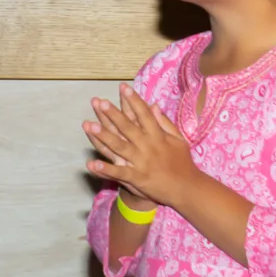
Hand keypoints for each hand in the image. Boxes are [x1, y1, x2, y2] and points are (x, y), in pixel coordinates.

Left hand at [82, 83, 196, 208]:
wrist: (187, 189)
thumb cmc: (182, 162)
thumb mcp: (178, 140)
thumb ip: (165, 122)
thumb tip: (154, 104)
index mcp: (157, 136)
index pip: (144, 114)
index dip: (133, 100)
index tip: (123, 87)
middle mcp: (147, 146)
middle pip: (127, 128)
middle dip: (113, 114)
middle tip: (99, 102)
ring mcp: (140, 162)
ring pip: (119, 147)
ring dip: (104, 136)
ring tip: (88, 125)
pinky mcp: (136, 178)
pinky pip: (118, 173)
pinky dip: (105, 169)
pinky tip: (91, 164)